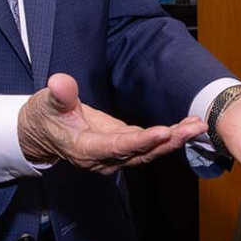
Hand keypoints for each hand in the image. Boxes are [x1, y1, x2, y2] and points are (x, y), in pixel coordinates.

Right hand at [17, 73, 201, 175]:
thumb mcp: (46, 103)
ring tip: (198, 125)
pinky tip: (188, 125)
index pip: (117, 147)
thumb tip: (61, 82)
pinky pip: (150, 145)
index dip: (140, 141)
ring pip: (149, 151)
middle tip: (193, 129)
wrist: (42, 132)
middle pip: (141, 153)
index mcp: (86, 150)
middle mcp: (105, 158)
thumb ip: (59, 95)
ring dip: (175, 140)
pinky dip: (170, 136)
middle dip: (169, 142)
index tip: (162, 132)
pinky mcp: (124, 146)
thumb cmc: (44, 117)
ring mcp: (116, 155)